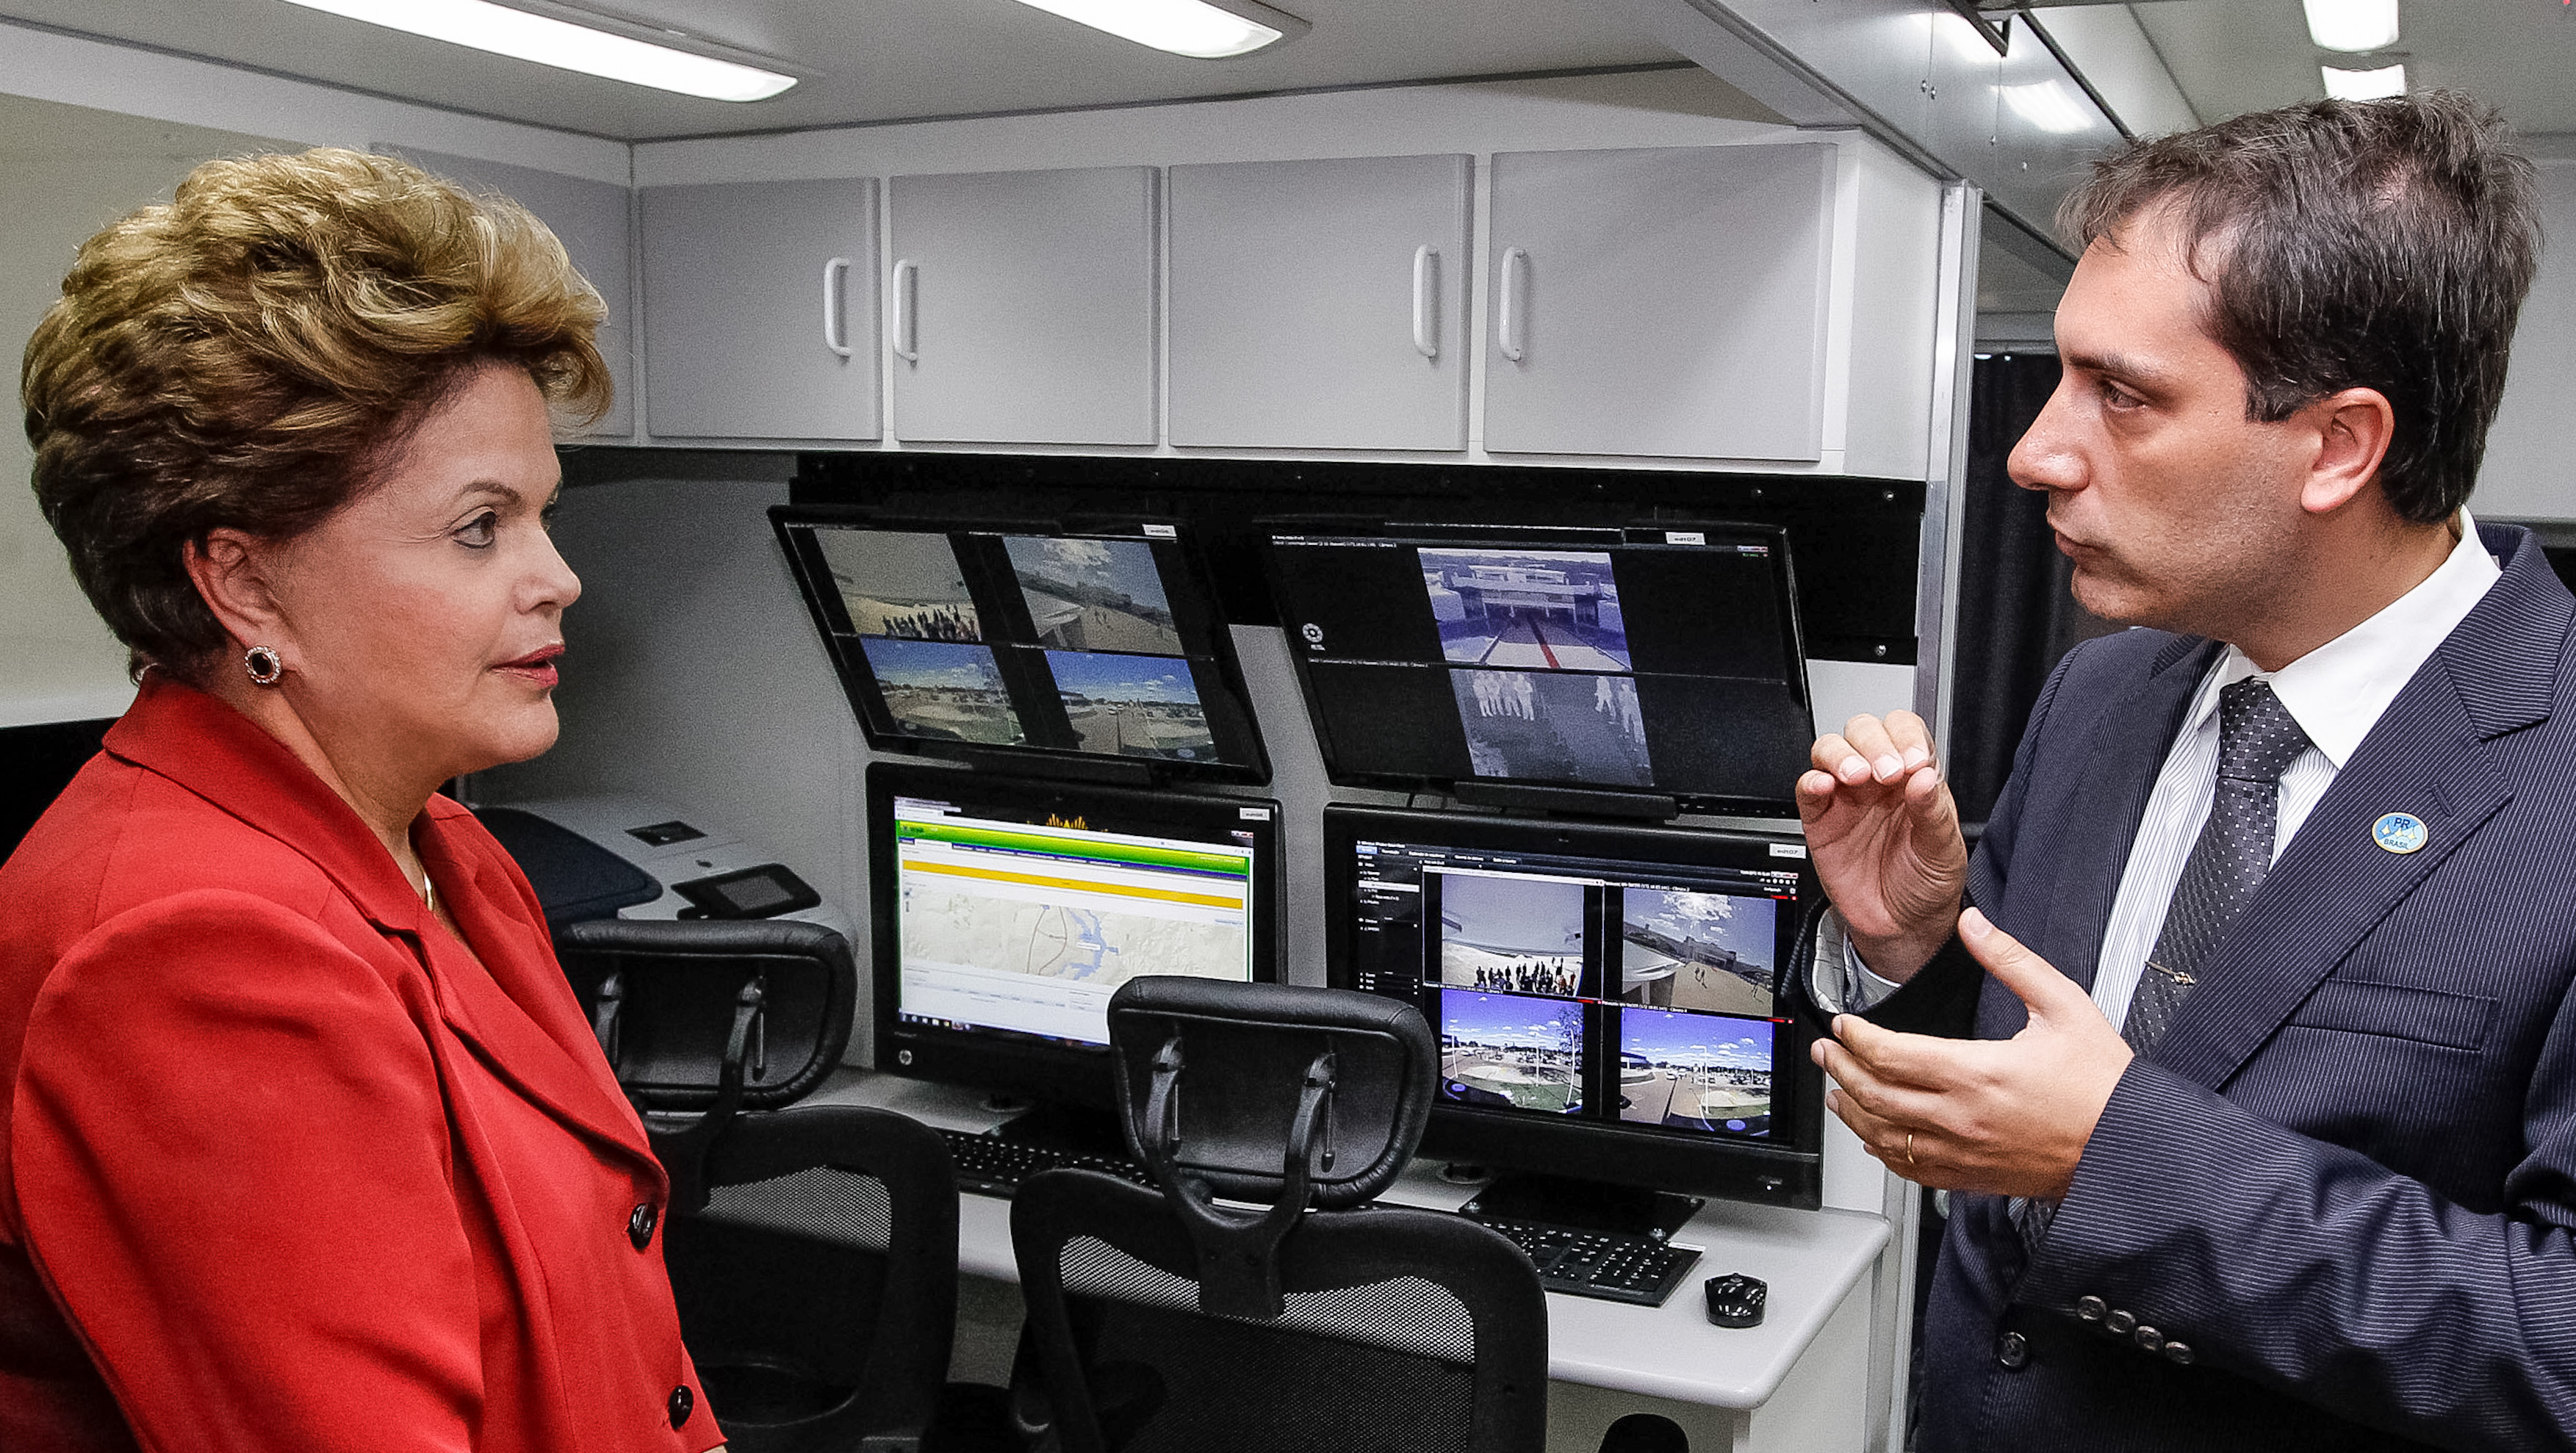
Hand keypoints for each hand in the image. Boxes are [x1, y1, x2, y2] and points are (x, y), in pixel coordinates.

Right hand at [1796, 711, 1966, 979]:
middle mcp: (1878, 781)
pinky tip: (1825, 786)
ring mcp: (1847, 797)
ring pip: (1830, 749)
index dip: (1906, 736)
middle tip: (1888, 772)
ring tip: (1857, 776)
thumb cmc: (1926, 884)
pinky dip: (1811, 780)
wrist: (1901, 926)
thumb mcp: (1943, 850)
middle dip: (1874, 743)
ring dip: (1841, 754)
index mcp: (1914, 778)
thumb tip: (1924, 776)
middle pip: (1864, 731)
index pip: (1905, 731)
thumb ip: (1934, 811)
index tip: (1913, 760)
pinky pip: (1806, 787)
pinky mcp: (1820, 819)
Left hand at [1811, 910, 2131, 1199]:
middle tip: (1827, 1050)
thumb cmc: (2103, 1085)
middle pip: (1875, 1094)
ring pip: (1884, 1135)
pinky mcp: (1972, 1177)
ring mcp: (1963, 1152)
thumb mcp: (2062, 1005)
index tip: (1844, 1024)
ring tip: (1835, 1091)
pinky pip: (1911, 1169)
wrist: (2130, 1147)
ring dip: (1851, 1111)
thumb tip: (1974, 925)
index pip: (1891, 1054)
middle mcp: (1961, 1117)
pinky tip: (1873, 1137)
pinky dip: (1882, 1150)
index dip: (1857, 1037)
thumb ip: (2010, 960)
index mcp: (1977, 1072)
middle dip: (1840, 1068)